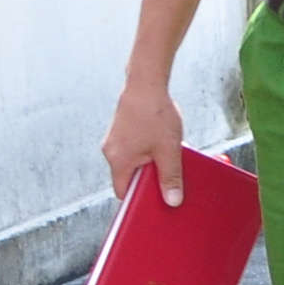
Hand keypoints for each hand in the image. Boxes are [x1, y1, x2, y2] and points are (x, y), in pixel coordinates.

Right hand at [102, 76, 185, 207]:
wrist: (146, 83)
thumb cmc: (155, 114)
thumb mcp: (169, 150)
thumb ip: (171, 177)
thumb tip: (173, 201)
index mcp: (118, 162)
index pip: (124, 192)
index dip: (140, 199)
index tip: (156, 201)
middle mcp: (111, 152)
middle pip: (130, 177)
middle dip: (151, 178)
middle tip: (169, 174)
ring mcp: (114, 141)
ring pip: (134, 162)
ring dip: (153, 161)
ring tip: (169, 152)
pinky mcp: (121, 130)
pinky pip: (135, 148)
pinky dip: (149, 149)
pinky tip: (164, 140)